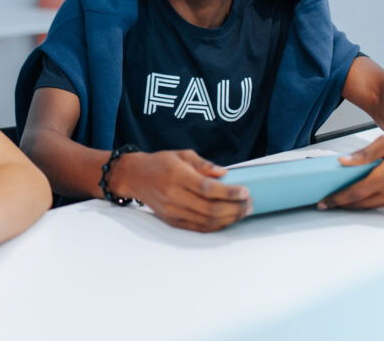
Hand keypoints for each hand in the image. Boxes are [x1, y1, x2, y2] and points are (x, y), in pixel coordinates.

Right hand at [111, 149, 250, 231]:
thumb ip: (204, 164)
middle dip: (234, 208)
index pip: (207, 189)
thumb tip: (224, 174)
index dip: (229, 192)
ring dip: (229, 219)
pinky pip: (199, 228)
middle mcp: (174, 196)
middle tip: (249, 203)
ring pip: (207, 222)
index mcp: (177, 176)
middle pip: (210, 209)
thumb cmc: (161, 163)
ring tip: (243, 212)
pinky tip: (228, 219)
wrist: (135, 177)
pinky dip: (217, 226)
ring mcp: (173, 211)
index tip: (245, 192)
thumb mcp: (182, 155)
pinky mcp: (172, 221)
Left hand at [318, 124, 383, 209]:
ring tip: (340, 200)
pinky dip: (370, 201)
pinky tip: (362, 195)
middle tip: (326, 203)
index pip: (355, 193)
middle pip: (361, 203)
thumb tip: (343, 162)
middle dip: (342, 205)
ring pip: (372, 205)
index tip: (323, 202)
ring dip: (356, 204)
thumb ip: (363, 154)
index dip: (337, 199)